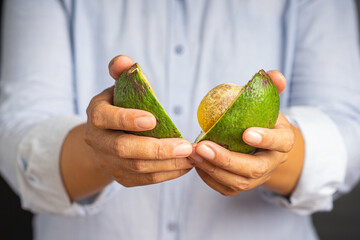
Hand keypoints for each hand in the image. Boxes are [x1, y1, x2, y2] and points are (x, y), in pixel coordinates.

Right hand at [84, 55, 192, 186]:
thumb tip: (125, 60)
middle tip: (186, 146)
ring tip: (193, 157)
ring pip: (137, 168)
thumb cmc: (116, 107)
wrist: (103, 139)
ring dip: (168, 164)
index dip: (127, 119)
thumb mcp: (116, 87)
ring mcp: (108, 162)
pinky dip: (167, 174)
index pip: (106, 118)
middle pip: (124, 149)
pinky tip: (186, 166)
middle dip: (157, 149)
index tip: (154, 120)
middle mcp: (98, 142)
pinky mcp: (121, 177)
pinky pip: (145, 180)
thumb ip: (121, 72)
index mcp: (96, 116)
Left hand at [189, 71, 301, 195]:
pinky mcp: (241, 185)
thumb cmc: (261, 119)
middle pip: (254, 169)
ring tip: (193, 153)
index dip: (266, 139)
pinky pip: (225, 188)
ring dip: (213, 168)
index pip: (280, 142)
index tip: (245, 132)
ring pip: (238, 182)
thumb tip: (274, 75)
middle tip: (203, 146)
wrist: (261, 144)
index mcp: (283, 142)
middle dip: (227, 159)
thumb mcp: (269, 102)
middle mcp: (272, 164)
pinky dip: (209, 177)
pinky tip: (195, 163)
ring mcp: (257, 179)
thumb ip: (271, 88)